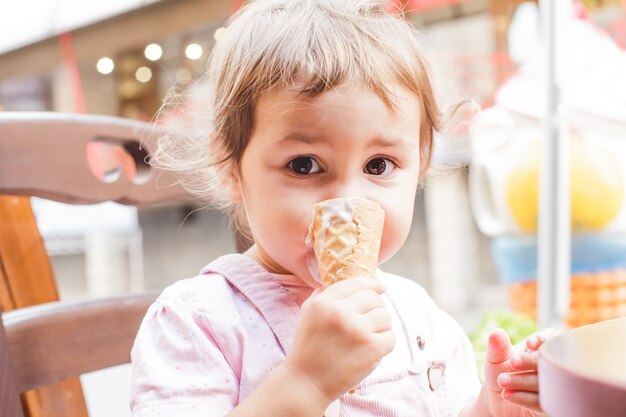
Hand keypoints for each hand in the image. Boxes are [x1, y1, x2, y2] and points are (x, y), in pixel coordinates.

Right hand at [282, 277, 394, 403]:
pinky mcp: (370, 348)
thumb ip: (325, 294)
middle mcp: (340, 312)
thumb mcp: (308, 313)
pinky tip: (372, 350)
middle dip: (375, 309)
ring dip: (381, 327)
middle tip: (369, 322)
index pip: (356, 283)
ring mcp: (357, 329)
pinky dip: (385, 344)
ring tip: (368, 337)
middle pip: (374, 299)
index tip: (380, 287)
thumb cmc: (308, 348)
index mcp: (324, 302)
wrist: (305, 383)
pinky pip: (390, 337)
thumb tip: (352, 282)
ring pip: (385, 317)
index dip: (372, 284)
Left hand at [482, 328, 557, 416]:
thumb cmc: (499, 372)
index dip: (544, 339)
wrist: (495, 399)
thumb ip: (498, 347)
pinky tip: (508, 394)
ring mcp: (552, 386)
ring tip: (502, 381)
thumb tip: (496, 333)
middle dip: (530, 361)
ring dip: (523, 381)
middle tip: (512, 363)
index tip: (530, 343)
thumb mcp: (496, 358)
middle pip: (549, 361)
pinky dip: (524, 398)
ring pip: (545, 382)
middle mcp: (550, 366)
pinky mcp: (549, 405)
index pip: (551, 338)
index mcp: (539, 348)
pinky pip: (541, 402)